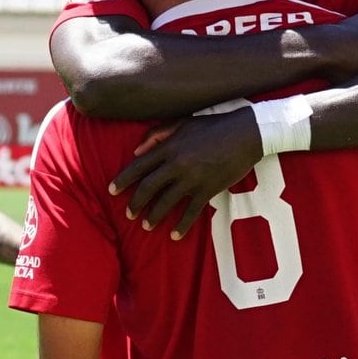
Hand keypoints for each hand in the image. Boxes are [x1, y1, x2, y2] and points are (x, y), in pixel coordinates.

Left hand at [109, 107, 263, 239]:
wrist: (246, 134)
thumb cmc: (213, 126)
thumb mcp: (183, 122)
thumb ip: (157, 134)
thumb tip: (136, 150)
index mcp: (169, 147)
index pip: (138, 166)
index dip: (122, 180)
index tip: (111, 191)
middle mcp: (177, 164)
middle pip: (148, 188)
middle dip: (135, 203)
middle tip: (128, 214)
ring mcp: (193, 179)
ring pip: (166, 203)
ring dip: (153, 216)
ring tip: (146, 225)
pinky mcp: (208, 190)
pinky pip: (191, 212)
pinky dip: (181, 226)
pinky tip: (174, 235)